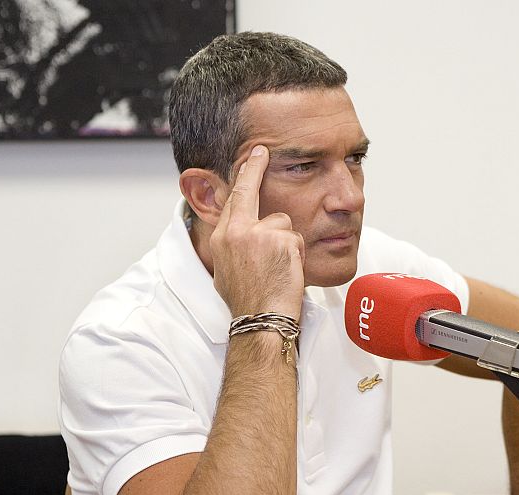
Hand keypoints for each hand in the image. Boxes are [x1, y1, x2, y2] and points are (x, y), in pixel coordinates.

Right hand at [209, 145, 304, 318]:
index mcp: (221, 239)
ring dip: (287, 243)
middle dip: (254, 169)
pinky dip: (297, 254)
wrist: (261, 320)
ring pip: (282, 222)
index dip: (242, 177)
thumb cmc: (248, 302)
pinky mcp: (280, 238)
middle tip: (260, 149)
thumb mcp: (229, 270)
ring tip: (279, 269)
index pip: (232, 199)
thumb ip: (236, 245)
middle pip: (250, 193)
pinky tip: (288, 271)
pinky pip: (296, 238)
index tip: (249, 157)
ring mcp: (258, 233)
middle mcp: (235, 231)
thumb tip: (241, 234)